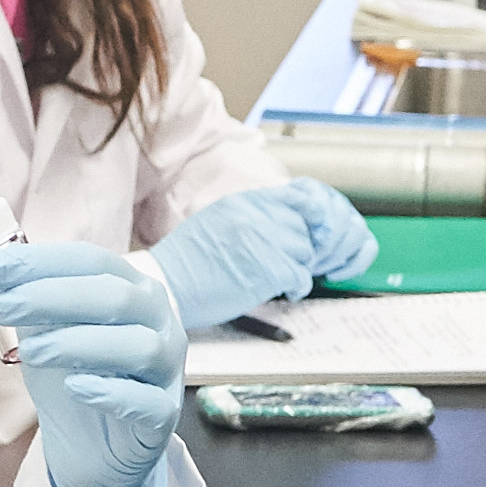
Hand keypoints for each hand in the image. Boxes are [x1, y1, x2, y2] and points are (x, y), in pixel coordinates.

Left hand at [0, 239, 184, 486]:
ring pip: (138, 346)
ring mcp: (168, 369)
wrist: (92, 451)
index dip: (44, 261)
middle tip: (2, 308)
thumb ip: (30, 304)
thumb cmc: (72, 379)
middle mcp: (159, 322)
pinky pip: (148, 401)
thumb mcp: (45, 335)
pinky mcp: (164, 415)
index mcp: (132, 289)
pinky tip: (76, 387)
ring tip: (31, 352)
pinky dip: (112, 392)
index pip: (94, 262)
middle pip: (116, 298)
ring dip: (78, 343)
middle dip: (52, 297)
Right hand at [154, 178, 375, 330]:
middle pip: (306, 227)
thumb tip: (288, 225)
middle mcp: (258, 215)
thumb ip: (254, 217)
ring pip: (306, 252)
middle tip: (292, 263)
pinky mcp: (269, 269)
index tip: (319, 227)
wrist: (166, 286)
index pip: (302, 194)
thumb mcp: (220, 222)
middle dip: (304, 247)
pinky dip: (296, 287)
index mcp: (246, 201)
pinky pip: (301, 277)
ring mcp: (264, 241)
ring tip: (278, 279)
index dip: (316, 212)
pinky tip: (281, 292)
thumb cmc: (188, 263)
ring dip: (298, 268)